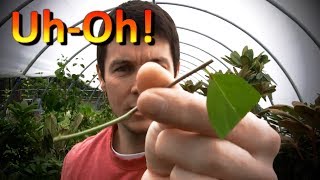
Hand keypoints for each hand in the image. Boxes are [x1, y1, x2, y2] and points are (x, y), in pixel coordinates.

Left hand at [137, 87, 279, 179]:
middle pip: (213, 154)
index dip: (182, 107)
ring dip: (173, 170)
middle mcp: (262, 169)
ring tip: (176, 167)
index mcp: (258, 136)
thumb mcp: (174, 122)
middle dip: (174, 144)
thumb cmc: (184, 152)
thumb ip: (167, 96)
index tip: (146, 98)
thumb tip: (148, 69)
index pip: (225, 116)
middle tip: (159, 141)